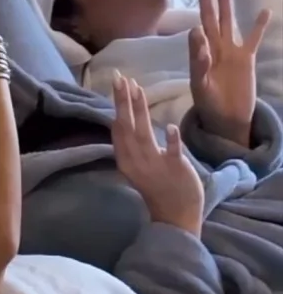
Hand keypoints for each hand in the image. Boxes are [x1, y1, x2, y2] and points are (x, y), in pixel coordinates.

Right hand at [112, 72, 203, 236]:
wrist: (174, 216)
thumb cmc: (156, 188)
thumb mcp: (135, 166)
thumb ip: (130, 144)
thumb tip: (121, 119)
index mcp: (125, 159)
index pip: (117, 127)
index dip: (117, 104)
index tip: (118, 82)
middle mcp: (136, 160)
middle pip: (126, 126)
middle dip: (123, 101)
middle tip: (120, 77)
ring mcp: (155, 165)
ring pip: (144, 135)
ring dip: (140, 111)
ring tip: (138, 89)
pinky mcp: (175, 169)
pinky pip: (172, 153)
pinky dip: (170, 140)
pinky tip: (168, 125)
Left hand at [189, 0, 270, 146]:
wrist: (226, 119)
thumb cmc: (209, 105)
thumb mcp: (201, 86)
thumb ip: (198, 64)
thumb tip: (196, 36)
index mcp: (200, 55)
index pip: (197, 35)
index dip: (198, 30)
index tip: (198, 30)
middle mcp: (214, 48)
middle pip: (210, 17)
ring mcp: (230, 51)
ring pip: (228, 21)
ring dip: (227, 3)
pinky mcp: (246, 58)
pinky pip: (253, 38)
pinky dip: (258, 25)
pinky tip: (264, 10)